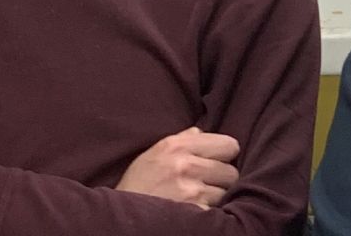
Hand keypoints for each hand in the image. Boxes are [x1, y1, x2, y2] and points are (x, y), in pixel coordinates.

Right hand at [117, 128, 240, 208]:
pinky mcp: (193, 213)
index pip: (228, 145)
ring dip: (214, 198)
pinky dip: (207, 213)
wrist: (119, 218)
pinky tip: (193, 211)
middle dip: (220, 179)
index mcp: (176, 146)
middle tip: (205, 184)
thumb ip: (180, 140)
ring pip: (225, 193)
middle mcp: (185, 165)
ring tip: (196, 199)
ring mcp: (190, 191)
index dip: (224, 156)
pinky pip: (216, 211)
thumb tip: (201, 132)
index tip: (216, 162)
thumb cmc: (136, 186)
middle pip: (231, 171)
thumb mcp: (152, 155)